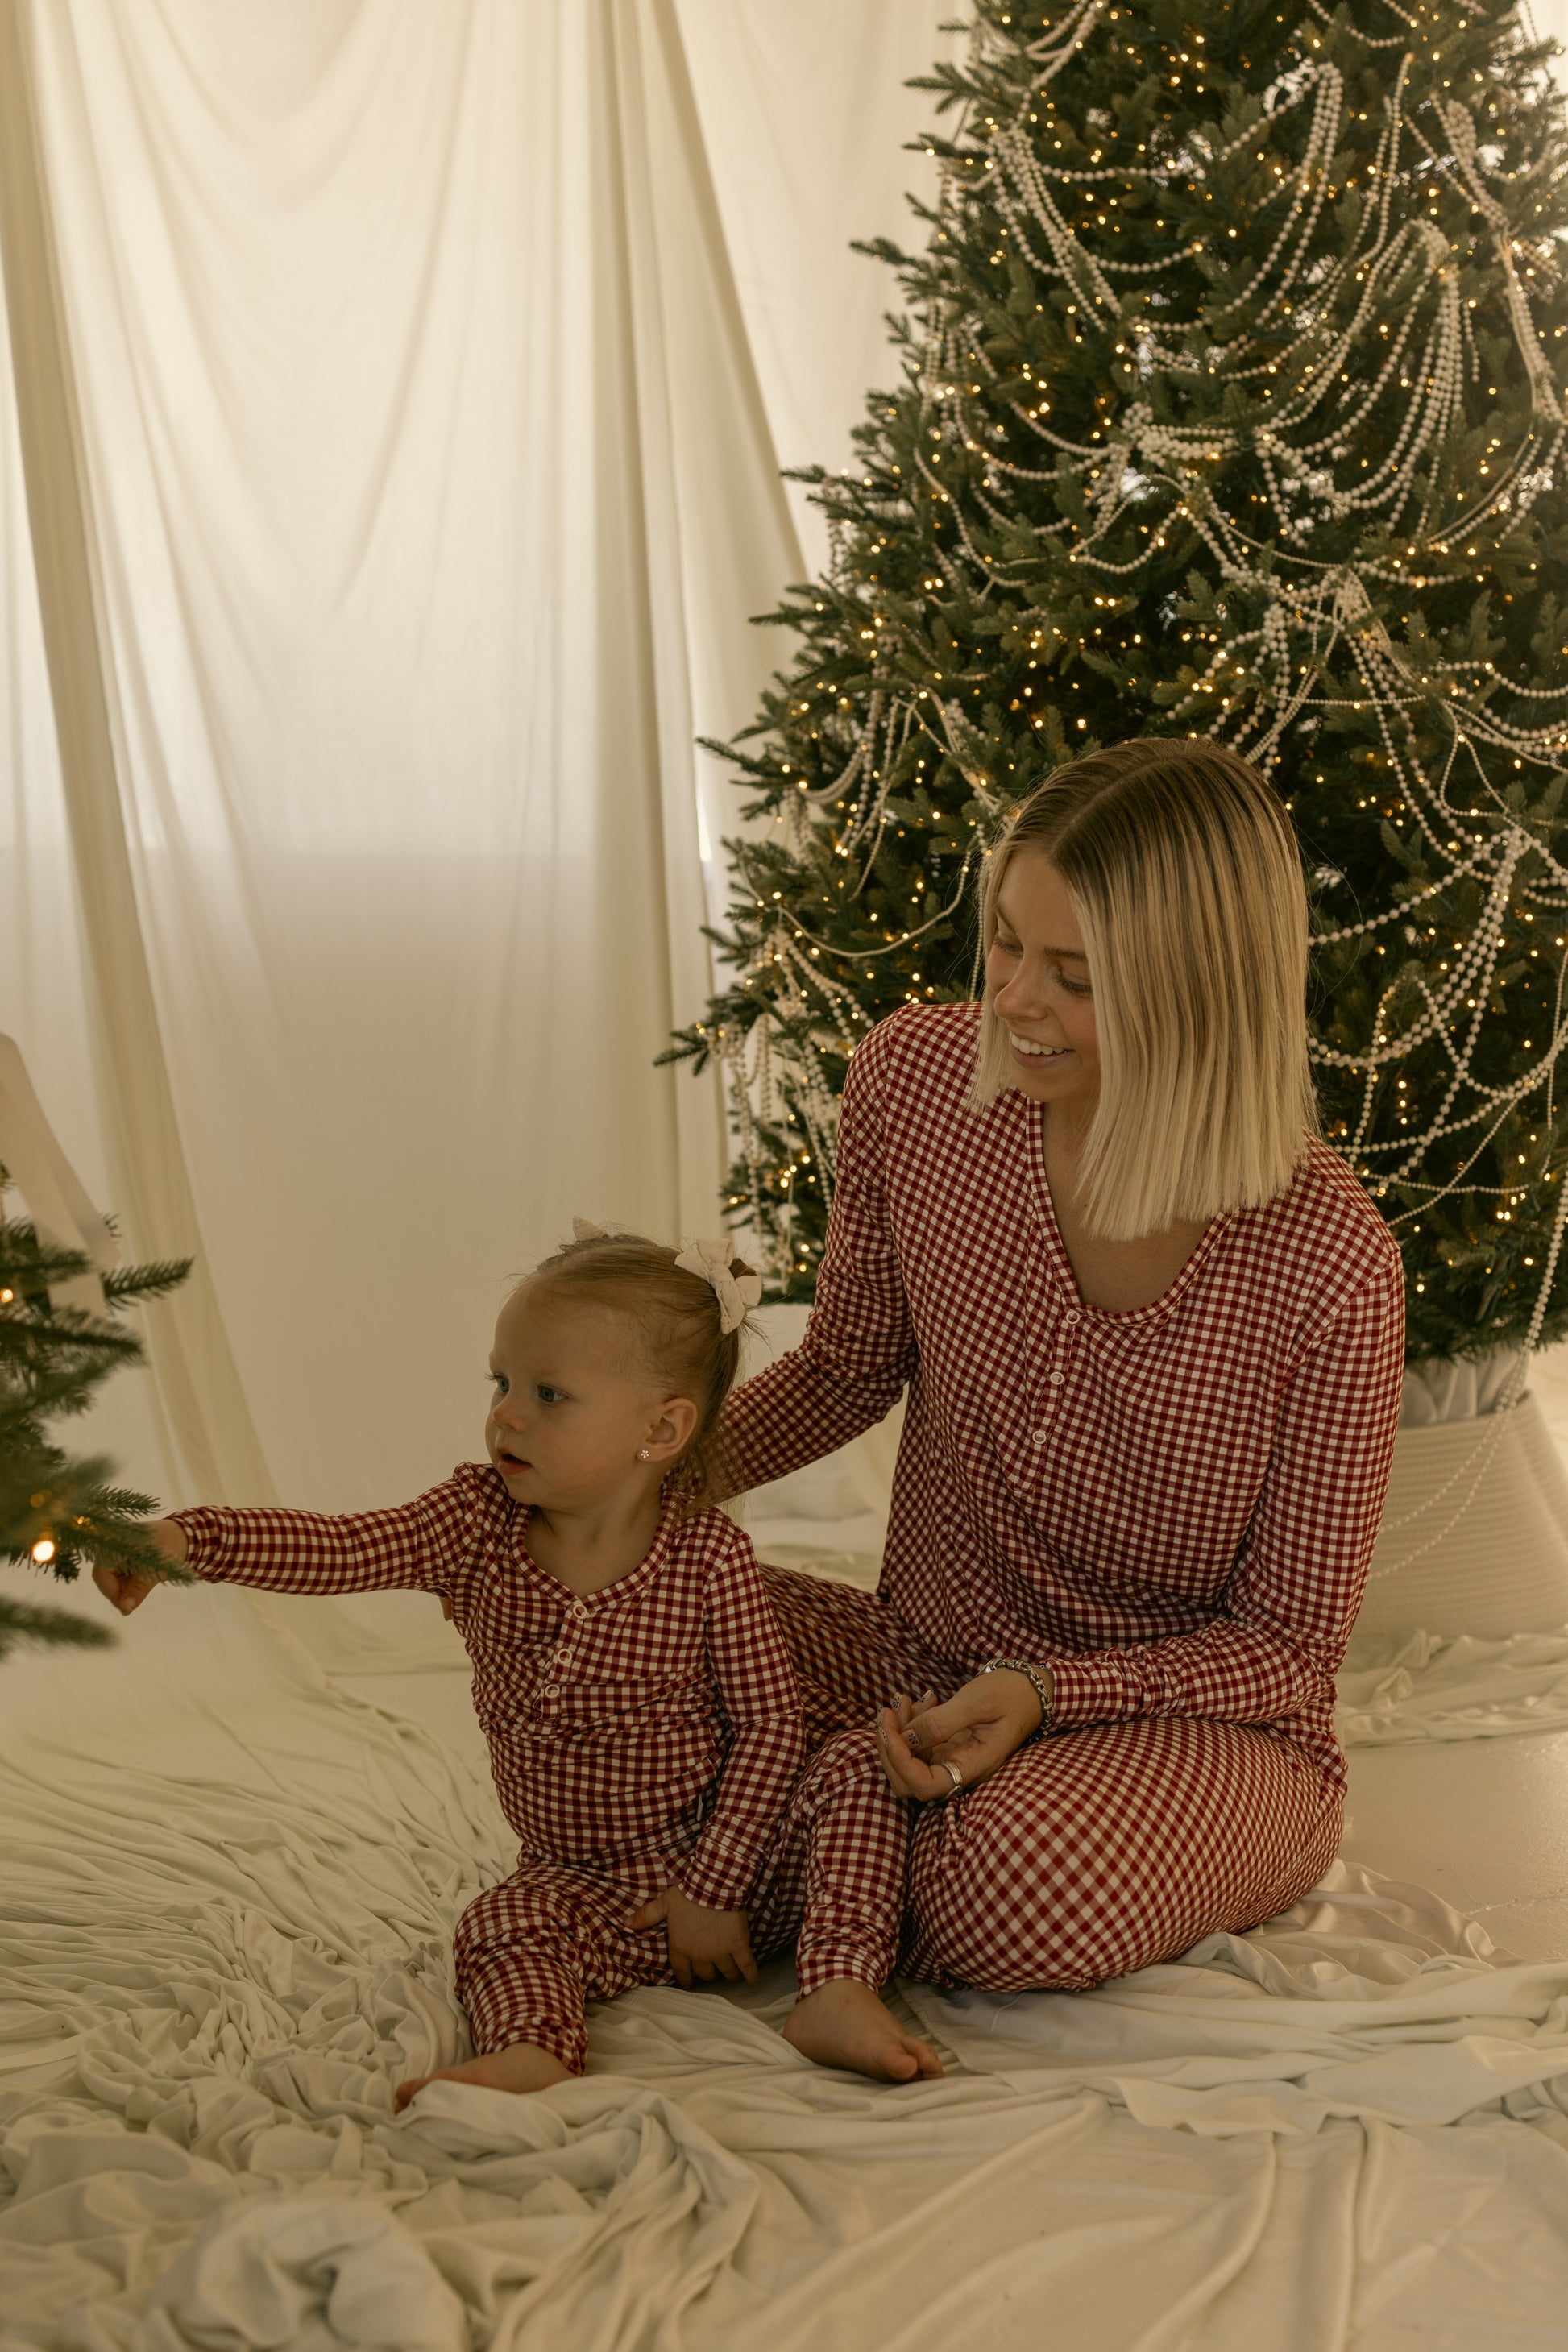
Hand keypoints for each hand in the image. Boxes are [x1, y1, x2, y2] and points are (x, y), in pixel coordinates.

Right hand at [92, 1518, 187, 1615]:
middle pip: (104, 1576)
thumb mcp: (156, 1569)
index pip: (101, 1572)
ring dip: (121, 1592)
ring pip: (110, 1579)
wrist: (180, 1537)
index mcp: (116, 1541)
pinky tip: (133, 1598)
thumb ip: (139, 1588)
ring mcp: (115, 1553)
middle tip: (128, 1610)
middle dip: (116, 1594)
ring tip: (132, 1605)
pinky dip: (125, 1588)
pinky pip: (117, 1578)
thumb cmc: (168, 1547)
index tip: (124, 1607)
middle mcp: (111, 1545)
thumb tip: (125, 1607)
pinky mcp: (120, 1561)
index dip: (110, 1591)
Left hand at [628, 1884, 758, 1988]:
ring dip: (727, 1974)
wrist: (714, 1886)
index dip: (685, 1978)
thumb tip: (627, 1924)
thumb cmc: (688, 1894)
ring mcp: (721, 1953)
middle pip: (705, 1973)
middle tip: (711, 1969)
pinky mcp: (738, 1947)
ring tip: (730, 1973)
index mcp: (680, 1947)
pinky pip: (746, 1966)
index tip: (688, 1982)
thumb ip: (646, 1916)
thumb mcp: (664, 1903)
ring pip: (725, 1972)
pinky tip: (753, 1982)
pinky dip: (751, 1975)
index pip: (681, 1971)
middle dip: (707, 1973)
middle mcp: (700, 1956)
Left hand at [876, 1667, 1048, 1803]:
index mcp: (973, 1767)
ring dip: (897, 1733)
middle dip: (890, 1748)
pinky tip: (920, 1701)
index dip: (899, 1762)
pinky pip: (918, 1747)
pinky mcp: (948, 1749)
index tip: (888, 1729)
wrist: (1031, 1689)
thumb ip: (942, 1722)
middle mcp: (961, 1771)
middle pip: (909, 1781)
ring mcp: (953, 1761)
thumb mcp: (977, 1702)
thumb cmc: (1011, 1694)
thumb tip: (906, 1739)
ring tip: (903, 1699)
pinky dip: (910, 1725)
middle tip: (887, 1711)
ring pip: (909, 1764)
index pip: (925, 1785)